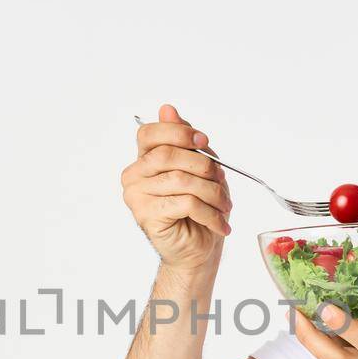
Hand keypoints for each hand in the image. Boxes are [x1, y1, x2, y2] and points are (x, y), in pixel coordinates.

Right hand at [122, 104, 232, 270]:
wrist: (197, 249)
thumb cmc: (198, 208)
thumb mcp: (198, 167)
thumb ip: (183, 140)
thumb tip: (167, 109)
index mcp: (143, 160)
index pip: (149, 133)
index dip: (178, 133)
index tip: (203, 142)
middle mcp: (133, 176)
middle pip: (166, 155)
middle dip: (203, 165)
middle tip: (221, 179)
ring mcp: (136, 197)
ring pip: (181, 180)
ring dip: (212, 192)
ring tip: (224, 206)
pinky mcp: (146, 216)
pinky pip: (185, 203)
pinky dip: (209, 213)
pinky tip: (219, 223)